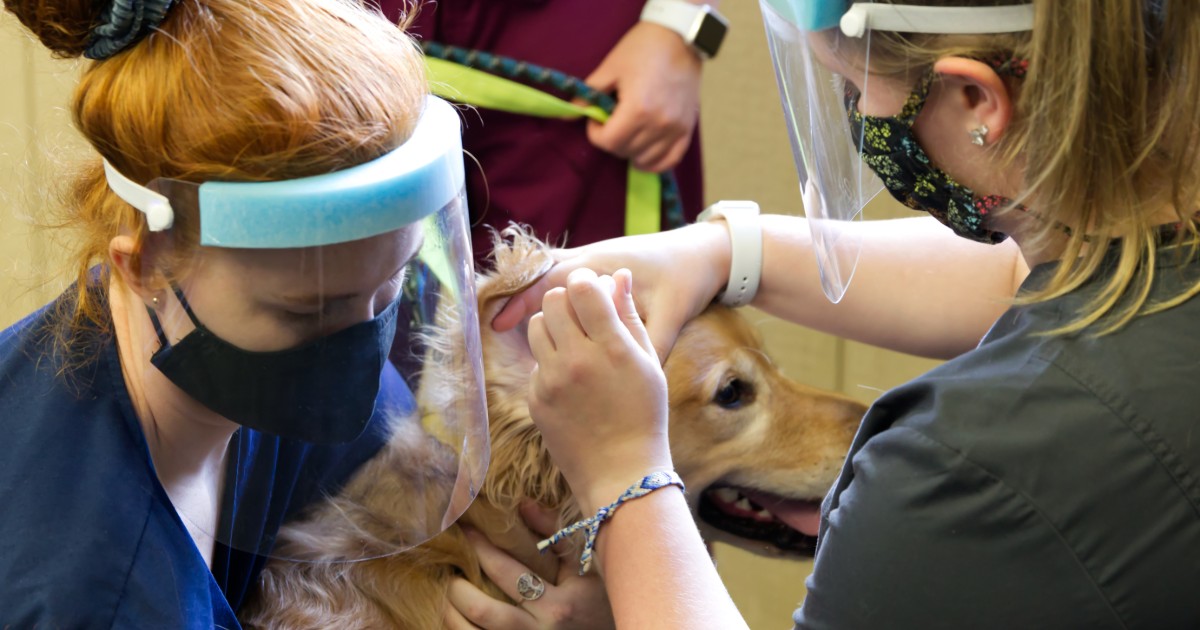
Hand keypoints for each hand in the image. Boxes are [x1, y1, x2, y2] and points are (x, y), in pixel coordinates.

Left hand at [445, 502, 614, 629]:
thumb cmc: (604, 601)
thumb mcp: (588, 568)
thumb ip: (557, 535)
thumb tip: (523, 505)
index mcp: (558, 606)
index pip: (508, 572)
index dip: (482, 549)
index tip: (466, 531)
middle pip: (484, 611)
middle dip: (458, 589)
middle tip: (448, 570)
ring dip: (453, 616)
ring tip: (446, 596)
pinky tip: (457, 620)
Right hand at [491, 222, 730, 362]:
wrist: (702, 252)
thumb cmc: (686, 282)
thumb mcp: (670, 315)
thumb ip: (647, 340)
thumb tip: (629, 377)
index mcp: (600, 267)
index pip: (548, 281)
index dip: (521, 302)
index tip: (499, 325)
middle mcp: (590, 258)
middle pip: (539, 275)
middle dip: (517, 298)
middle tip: (492, 328)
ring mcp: (593, 258)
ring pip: (548, 273)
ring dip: (530, 294)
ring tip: (506, 325)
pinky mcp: (598, 266)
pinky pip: (562, 275)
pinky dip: (547, 291)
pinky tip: (541, 317)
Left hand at [527, 268, 671, 514]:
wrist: (622, 472)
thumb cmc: (644, 415)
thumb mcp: (648, 363)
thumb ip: (630, 316)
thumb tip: (618, 275)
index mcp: (612, 349)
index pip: (583, 289)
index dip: (587, 283)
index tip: (593, 291)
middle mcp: (577, 361)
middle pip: (554, 300)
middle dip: (568, 301)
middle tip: (582, 316)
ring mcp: (551, 381)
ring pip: (537, 326)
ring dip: (554, 326)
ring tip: (574, 345)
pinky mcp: (535, 398)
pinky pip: (536, 362)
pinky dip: (551, 363)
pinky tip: (572, 382)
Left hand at [585, 21, 701, 172]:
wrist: (680, 37)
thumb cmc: (643, 48)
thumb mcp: (610, 68)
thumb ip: (587, 95)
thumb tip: (566, 114)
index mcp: (637, 109)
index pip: (608, 142)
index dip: (595, 134)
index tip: (596, 120)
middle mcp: (658, 124)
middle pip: (625, 151)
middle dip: (612, 140)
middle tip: (612, 122)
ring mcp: (676, 129)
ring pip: (645, 159)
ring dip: (630, 150)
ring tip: (628, 132)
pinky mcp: (687, 129)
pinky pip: (670, 160)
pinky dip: (654, 161)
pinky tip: (644, 153)